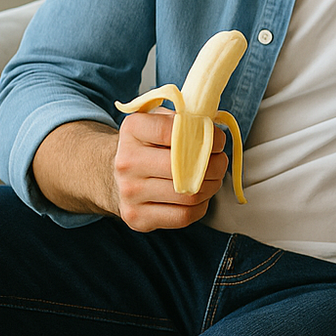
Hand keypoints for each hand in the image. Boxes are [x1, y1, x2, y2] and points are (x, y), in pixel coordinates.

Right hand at [111, 109, 227, 230]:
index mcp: (133, 130)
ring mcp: (129, 193)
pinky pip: (184, 216)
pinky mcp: (137, 217)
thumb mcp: (160, 120)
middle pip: (185, 168)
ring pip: (189, 195)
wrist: (114, 176)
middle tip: (220, 161)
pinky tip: (198, 195)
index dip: (206, 136)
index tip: (218, 140)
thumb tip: (213, 128)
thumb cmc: (149, 145)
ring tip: (212, 178)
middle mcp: (126, 162)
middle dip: (215, 165)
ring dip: (211, 186)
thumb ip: (185, 118)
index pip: (175, 131)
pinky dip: (200, 206)